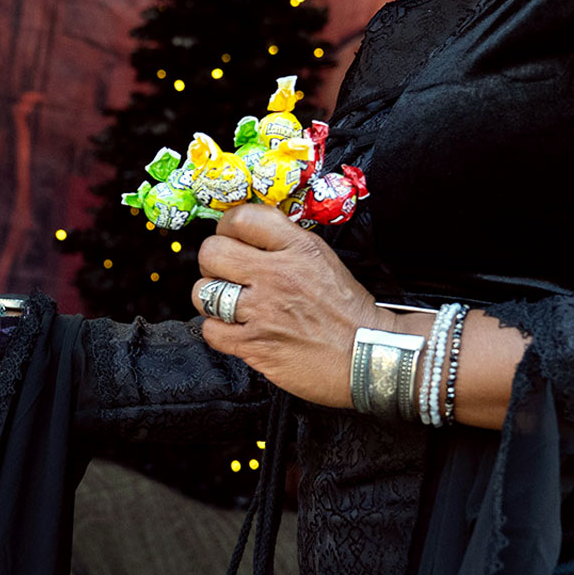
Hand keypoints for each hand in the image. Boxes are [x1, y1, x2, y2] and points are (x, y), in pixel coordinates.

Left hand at [196, 204, 389, 409]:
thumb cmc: (350, 313)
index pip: (242, 218)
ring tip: (228, 303)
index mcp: (298, 248)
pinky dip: (218, 331)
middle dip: (213, 262)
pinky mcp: (255, 345)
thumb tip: (252, 236)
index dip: (228, 226)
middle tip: (225, 272)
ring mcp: (263, 311)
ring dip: (211, 298)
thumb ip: (288, 245)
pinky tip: (235, 330)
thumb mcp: (325, 260)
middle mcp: (277, 275)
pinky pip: (211, 330)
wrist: (369, 356)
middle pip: (212, 252)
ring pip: (203, 292)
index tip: (230, 237)